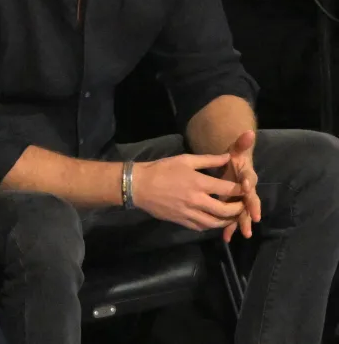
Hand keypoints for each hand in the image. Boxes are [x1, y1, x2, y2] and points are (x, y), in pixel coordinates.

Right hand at [131, 153, 245, 230]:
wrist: (138, 186)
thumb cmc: (161, 169)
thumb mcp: (185, 160)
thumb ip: (208, 160)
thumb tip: (228, 157)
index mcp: (199, 183)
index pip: (227, 189)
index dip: (241, 190)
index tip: (247, 189)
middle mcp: (197, 200)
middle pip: (225, 210)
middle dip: (238, 209)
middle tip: (242, 205)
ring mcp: (189, 213)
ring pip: (215, 223)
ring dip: (227, 221)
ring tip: (232, 216)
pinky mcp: (181, 221)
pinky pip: (201, 227)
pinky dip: (211, 225)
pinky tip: (214, 221)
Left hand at [221, 130, 260, 242]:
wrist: (235, 167)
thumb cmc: (235, 158)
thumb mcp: (236, 150)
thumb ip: (241, 143)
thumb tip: (248, 132)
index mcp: (247, 177)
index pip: (249, 179)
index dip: (247, 182)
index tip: (245, 186)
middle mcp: (247, 191)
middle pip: (250, 201)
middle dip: (250, 210)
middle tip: (253, 219)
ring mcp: (240, 200)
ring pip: (242, 213)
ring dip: (241, 223)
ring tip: (241, 233)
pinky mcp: (232, 207)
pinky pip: (231, 219)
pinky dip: (229, 227)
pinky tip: (225, 237)